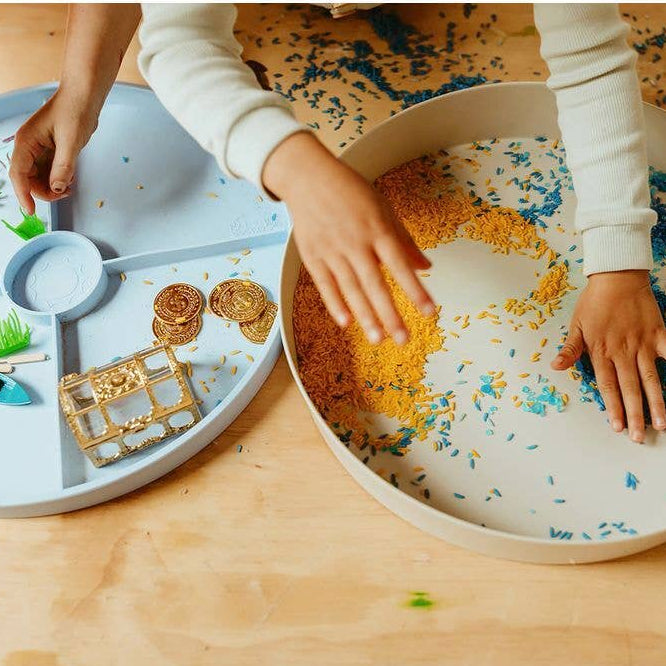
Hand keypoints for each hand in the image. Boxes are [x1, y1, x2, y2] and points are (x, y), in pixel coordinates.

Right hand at [9, 87, 99, 213]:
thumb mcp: (71, 141)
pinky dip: (58, 179)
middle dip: (44, 191)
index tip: (31, 212)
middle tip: (65, 194)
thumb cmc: (75, 111)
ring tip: (70, 186)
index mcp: (26, 142)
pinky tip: (70, 179)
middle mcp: (29, 147)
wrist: (84, 97)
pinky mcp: (50, 151)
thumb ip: (63, 166)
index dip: (23, 194)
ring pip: (39, 178)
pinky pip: (49, 172)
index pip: (18, 174)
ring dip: (52, 187)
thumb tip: (56, 187)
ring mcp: (39, 150)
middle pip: (28, 179)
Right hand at [264, 132, 435, 344]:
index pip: (400, 265)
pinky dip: (335, 304)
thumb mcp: (383, 209)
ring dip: (365, 317)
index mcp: (377, 229)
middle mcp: (355, 243)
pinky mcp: (313, 256)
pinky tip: (346, 323)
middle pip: (375, 284)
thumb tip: (426, 266)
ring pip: (351, 290)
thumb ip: (404, 240)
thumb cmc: (351, 192)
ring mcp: (332, 251)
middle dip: (390, 314)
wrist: (308, 177)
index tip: (429, 312)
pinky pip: (325, 285)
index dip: (415, 290)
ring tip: (378, 340)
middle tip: (404, 339)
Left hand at [551, 269, 665, 441]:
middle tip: (639, 437)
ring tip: (662, 424)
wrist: (616, 278)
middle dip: (635, 414)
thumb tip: (555, 367)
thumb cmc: (593, 303)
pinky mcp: (659, 334)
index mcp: (601, 352)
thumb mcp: (576, 326)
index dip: (613, 408)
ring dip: (658, 402)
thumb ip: (569, 349)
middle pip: (630, 388)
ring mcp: (643, 344)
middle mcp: (623, 352)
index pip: (607, 386)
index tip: (618, 426)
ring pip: (652, 378)